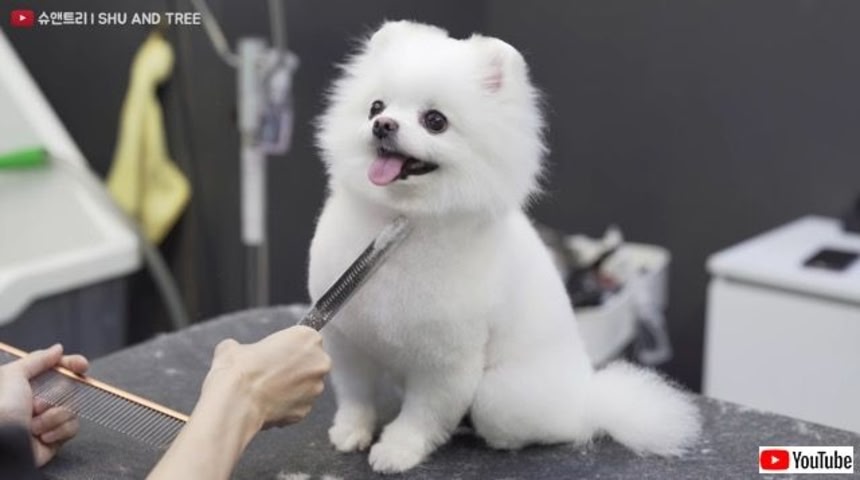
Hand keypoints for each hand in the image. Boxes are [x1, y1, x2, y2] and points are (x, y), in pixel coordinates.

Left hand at [0, 344, 88, 465]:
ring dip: (54, 416)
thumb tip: (58, 349)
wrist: (4, 445)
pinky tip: (42, 437)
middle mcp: (39, 400)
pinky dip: (59, 431)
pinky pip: (73, 427)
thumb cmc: (2, 410)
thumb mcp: (13, 375)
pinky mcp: (56, 437)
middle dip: (56, 396)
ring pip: (73, 407)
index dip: (72, 364)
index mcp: (27, 384)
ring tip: (34, 426)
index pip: (57, 368)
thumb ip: (37, 359)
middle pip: (69, 387)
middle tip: (35, 406)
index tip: (82, 365)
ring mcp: (48, 419)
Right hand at [204, 326, 331, 428]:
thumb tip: (237, 352)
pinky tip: (267, 404)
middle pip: (311, 363)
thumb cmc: (238, 370)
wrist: (237, 402)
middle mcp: (319, 361)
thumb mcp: (235, 346)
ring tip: (266, 391)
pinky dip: (286, 406)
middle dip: (295, 368)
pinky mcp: (307, 410)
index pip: (305, 339)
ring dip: (291, 388)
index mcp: (308, 337)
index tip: (276, 353)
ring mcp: (316, 388)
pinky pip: (298, 406)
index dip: (289, 347)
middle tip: (271, 373)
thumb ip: (247, 347)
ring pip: (306, 386)